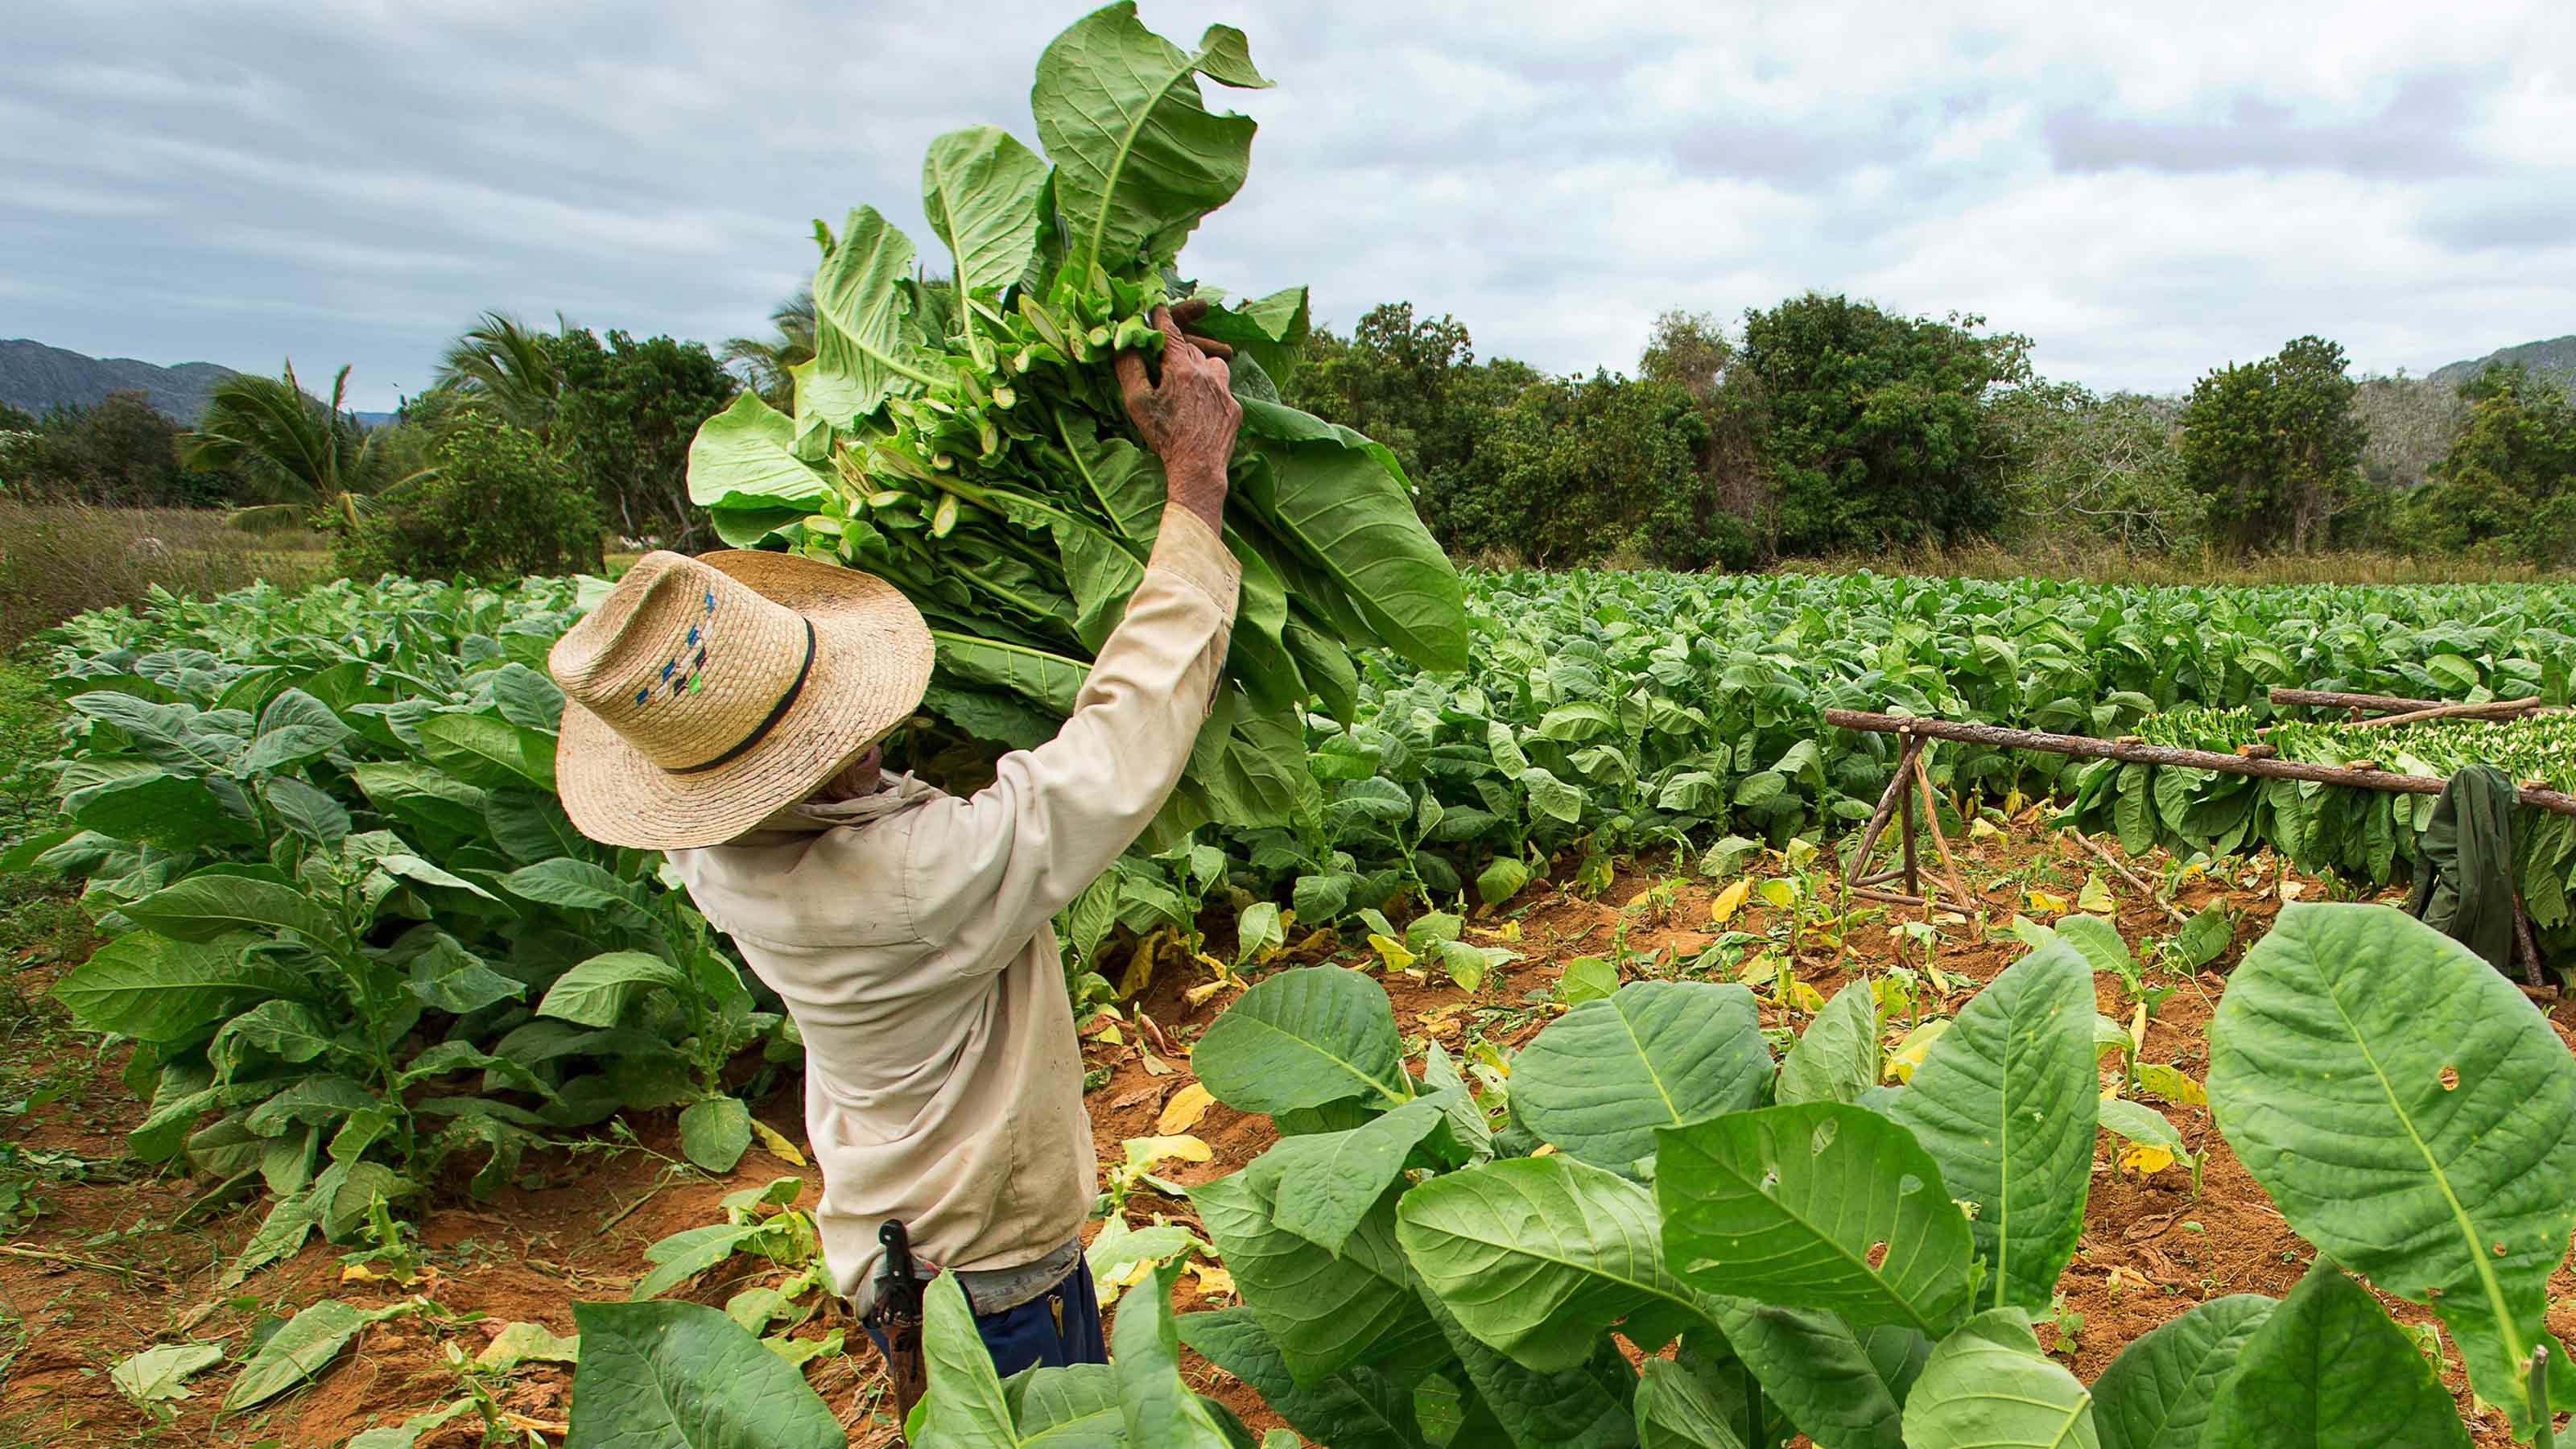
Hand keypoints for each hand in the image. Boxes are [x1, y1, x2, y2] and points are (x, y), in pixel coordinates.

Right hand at [1115, 303, 1238, 531]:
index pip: (1170, 332)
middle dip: (1177, 349)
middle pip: (1191, 348)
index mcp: (1181, 368)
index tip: (1156, 307)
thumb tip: (1123, 343)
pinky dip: (1211, 391)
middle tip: (1165, 360)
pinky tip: (1201, 406)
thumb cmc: (1164, 436)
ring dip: (1200, 366)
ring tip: (1187, 382)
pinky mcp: (1235, 408)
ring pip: (1212, 364)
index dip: (1161, 318)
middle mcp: (1207, 373)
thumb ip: (1128, 368)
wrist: (1197, 469)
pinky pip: (1222, 389)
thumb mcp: (1137, 402)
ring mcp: (1224, 390)